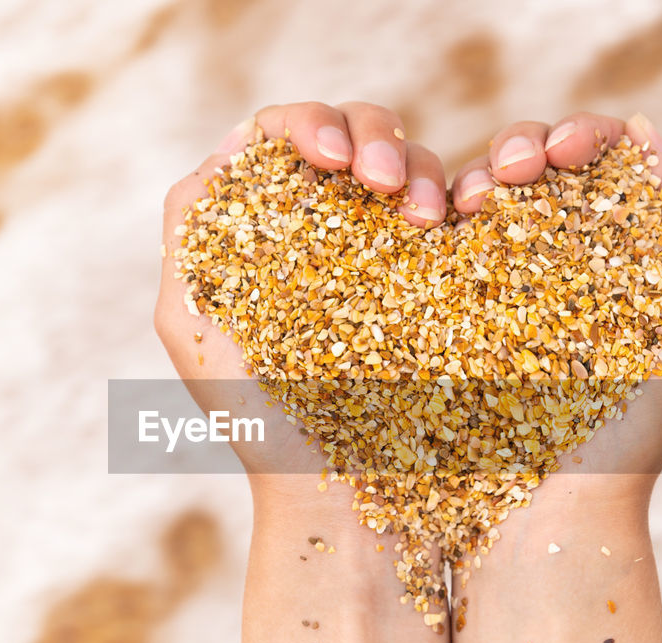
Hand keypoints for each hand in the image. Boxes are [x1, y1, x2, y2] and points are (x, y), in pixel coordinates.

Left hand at [154, 101, 448, 506]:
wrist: (345, 500)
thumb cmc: (263, 427)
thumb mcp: (196, 329)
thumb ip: (189, 236)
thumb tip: (223, 148)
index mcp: (270, 229)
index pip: (282, 137)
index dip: (308, 124)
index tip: (330, 161)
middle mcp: (333, 228)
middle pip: (354, 133)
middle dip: (373, 137)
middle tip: (382, 182)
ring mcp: (393, 249)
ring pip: (413, 162)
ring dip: (420, 167)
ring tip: (426, 217)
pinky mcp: (450, 274)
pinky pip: (466, 205)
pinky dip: (472, 187)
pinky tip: (469, 213)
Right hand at [452, 111, 661, 514]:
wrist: (552, 515)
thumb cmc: (639, 435)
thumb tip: (646, 135)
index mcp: (612, 252)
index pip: (598, 159)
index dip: (581, 134)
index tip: (565, 152)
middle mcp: (546, 259)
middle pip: (529, 162)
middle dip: (519, 145)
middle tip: (511, 174)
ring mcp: (485, 283)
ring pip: (469, 191)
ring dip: (467, 175)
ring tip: (462, 206)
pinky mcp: (433, 312)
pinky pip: (424, 246)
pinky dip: (423, 215)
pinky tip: (430, 221)